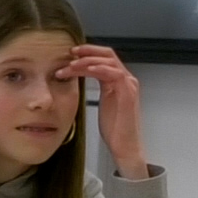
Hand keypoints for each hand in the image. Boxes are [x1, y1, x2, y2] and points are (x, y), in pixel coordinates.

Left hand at [61, 45, 148, 179]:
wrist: (125, 146)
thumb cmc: (113, 128)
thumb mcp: (103, 103)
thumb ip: (97, 89)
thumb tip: (80, 79)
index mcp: (120, 80)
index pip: (105, 57)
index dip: (89, 52)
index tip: (70, 54)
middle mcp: (126, 79)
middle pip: (108, 54)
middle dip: (88, 51)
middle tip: (69, 52)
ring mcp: (128, 85)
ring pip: (108, 61)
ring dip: (88, 61)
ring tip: (71, 65)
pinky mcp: (128, 93)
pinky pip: (114, 74)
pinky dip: (100, 69)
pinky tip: (86, 69)